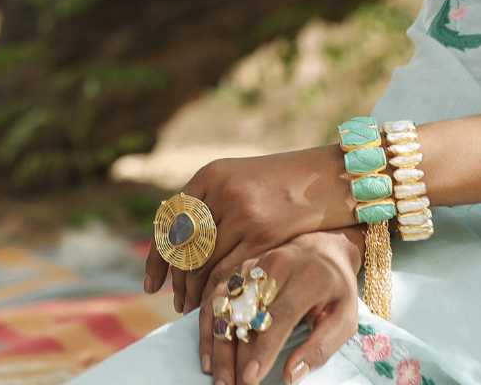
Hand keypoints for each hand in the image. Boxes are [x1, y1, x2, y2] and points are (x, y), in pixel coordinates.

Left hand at [144, 146, 349, 313]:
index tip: (152, 284)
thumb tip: (176, 247)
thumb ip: (211, 205)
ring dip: (196, 291)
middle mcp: (222, 190)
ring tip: (196, 307)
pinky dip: (220, 290)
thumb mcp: (242, 181)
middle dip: (178, 282)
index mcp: (211, 174)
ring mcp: (243, 211)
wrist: (329, 176)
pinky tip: (222, 300)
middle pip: (184, 248)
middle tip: (177, 301)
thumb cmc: (284, 181)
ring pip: (203, 264)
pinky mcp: (264, 232)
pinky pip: (229, 270)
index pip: (169, 223)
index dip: (157, 259)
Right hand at [201, 227, 365, 384]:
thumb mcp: (345, 316)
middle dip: (237, 355)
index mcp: (309, 276)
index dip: (264, 348)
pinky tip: (209, 354)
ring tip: (218, 377)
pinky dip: (209, 325)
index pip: (282, 313)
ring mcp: (257, 263)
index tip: (250, 378)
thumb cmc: (337, 288)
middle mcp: (280, 264)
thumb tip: (292, 374)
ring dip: (218, 344)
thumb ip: (321, 346)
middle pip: (250, 313)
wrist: (325, 247)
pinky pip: (218, 296)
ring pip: (228, 305)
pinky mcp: (242, 268)